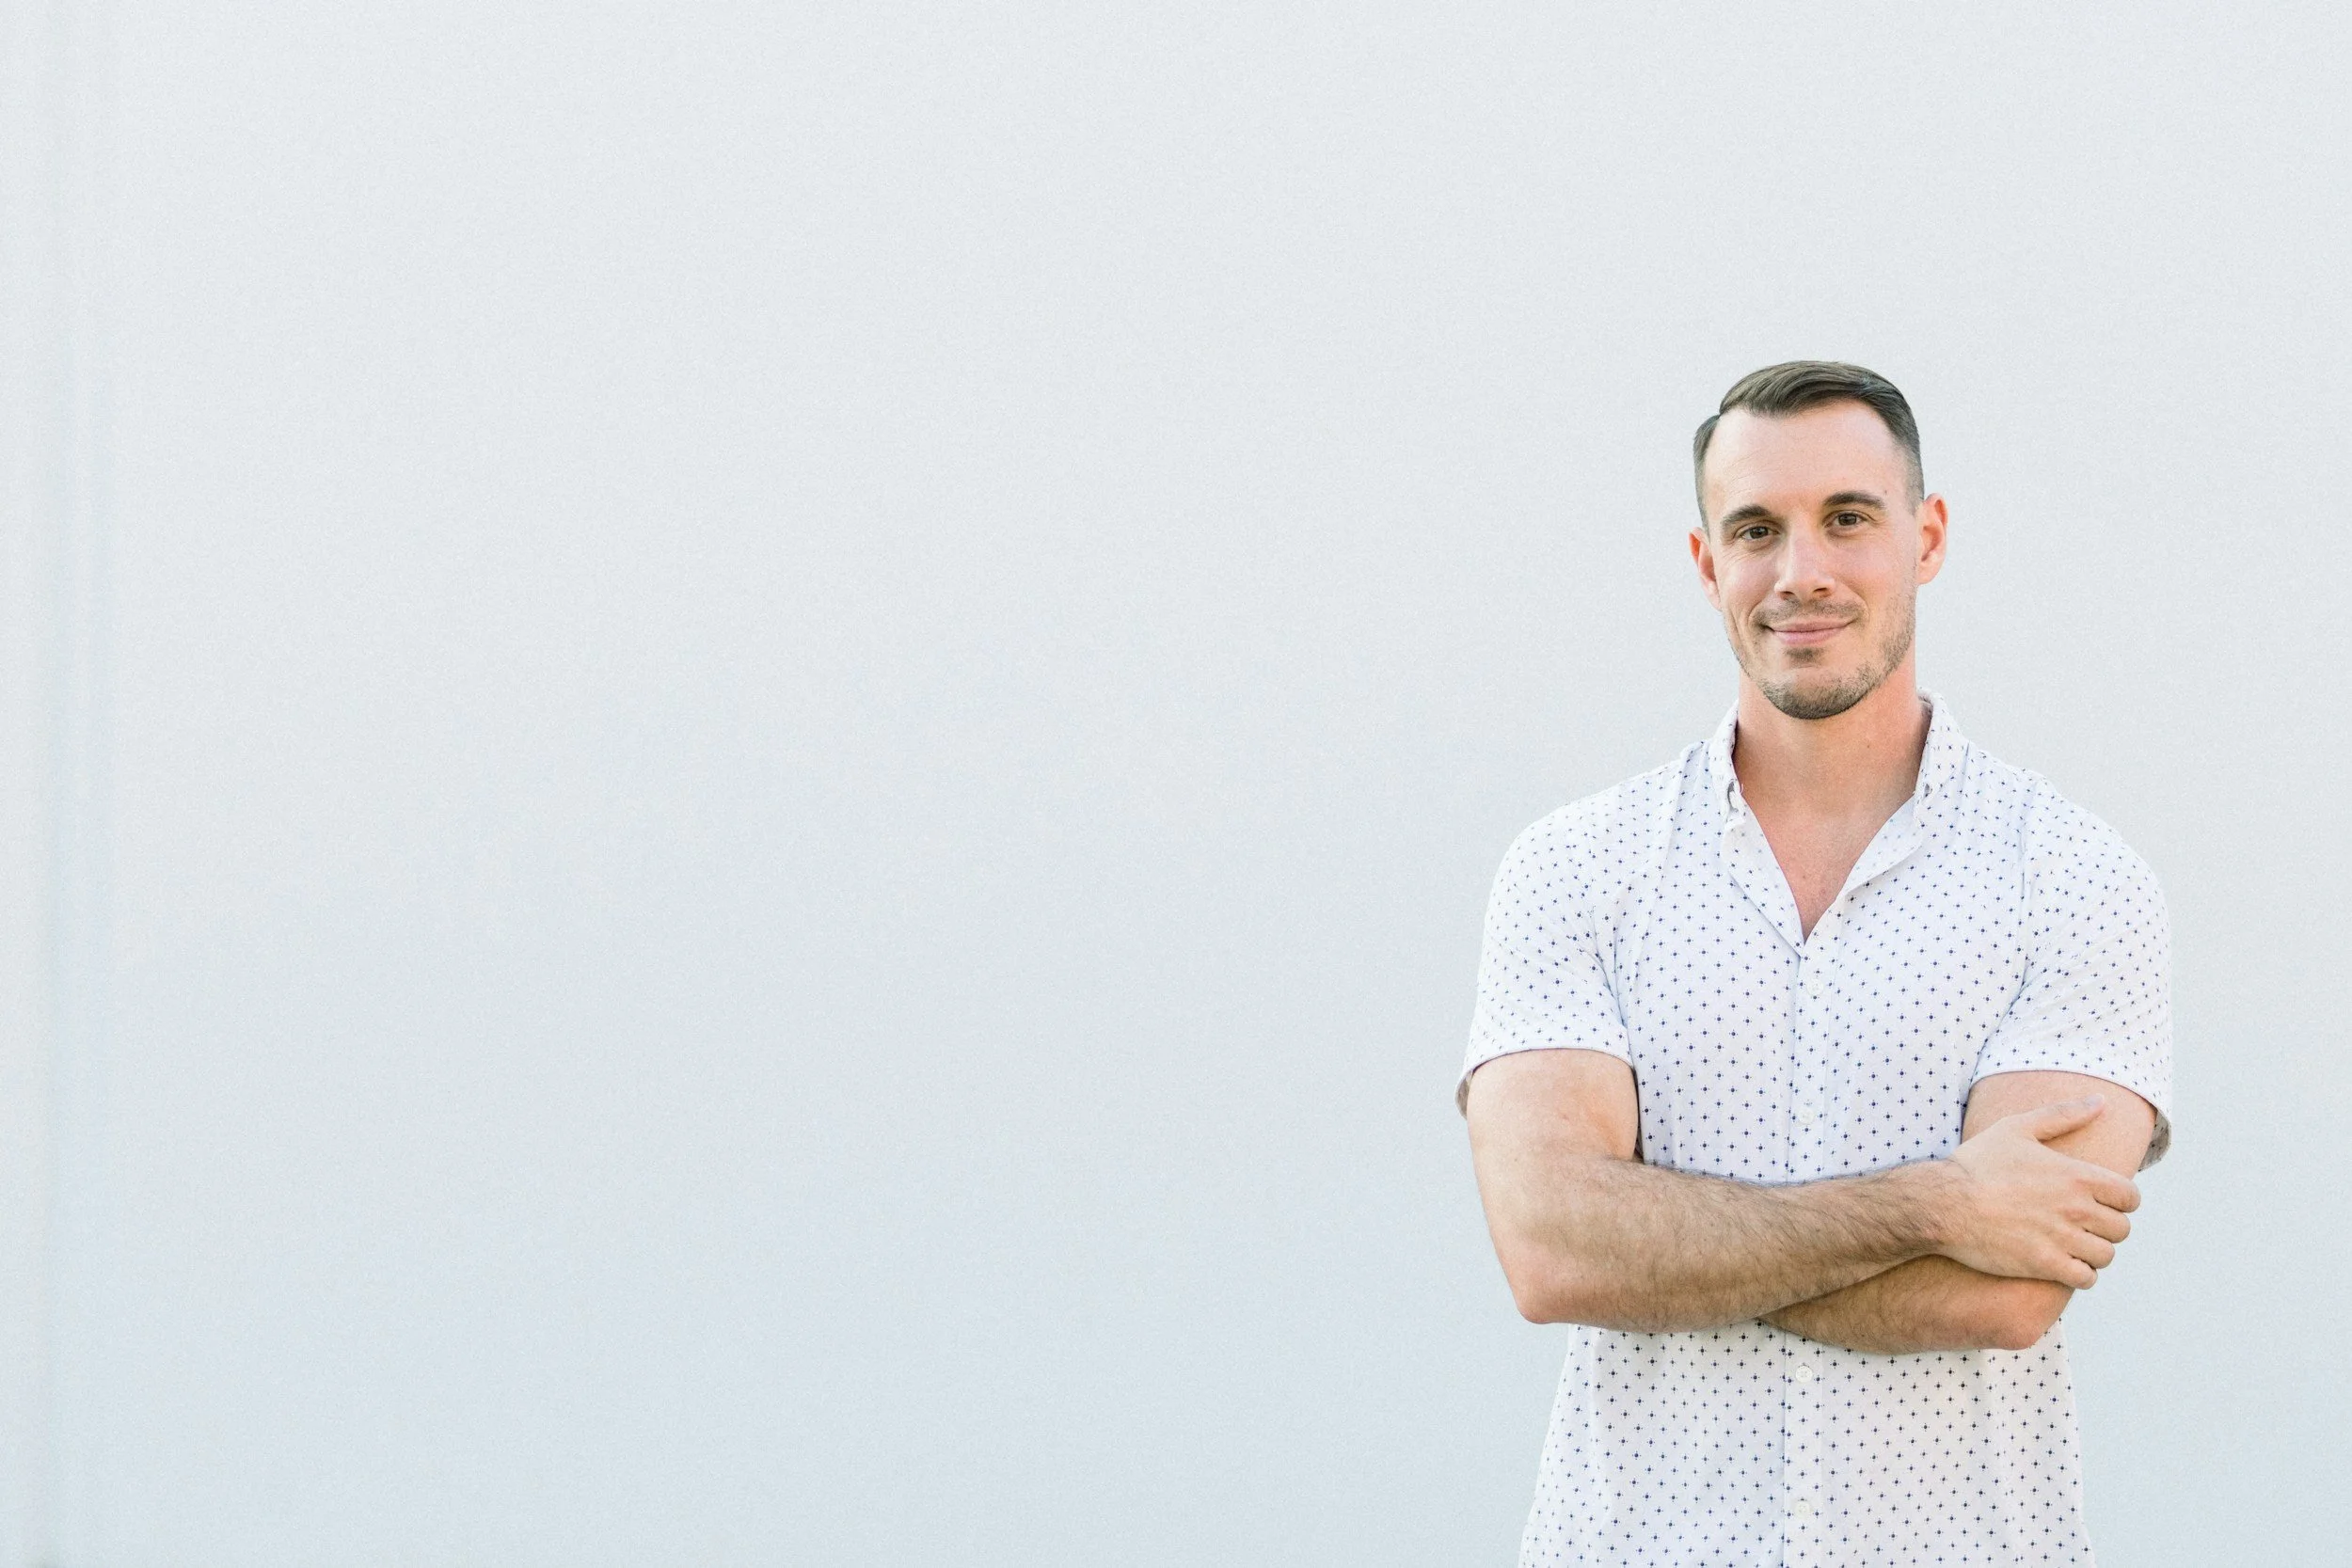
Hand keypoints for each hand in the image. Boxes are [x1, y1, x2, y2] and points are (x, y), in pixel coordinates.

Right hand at [1936, 1097, 2138, 1288]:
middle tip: (2082, 1224)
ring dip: (2092, 1252)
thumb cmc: (1977, 1164)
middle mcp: (2075, 1208)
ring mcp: (2061, 1239)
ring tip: (2072, 1245)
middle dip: (2106, 1227)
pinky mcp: (2045, 1265)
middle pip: (2120, 1229)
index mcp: (2076, 1175)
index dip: (2120, 1201)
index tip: (2101, 1203)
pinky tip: (2062, 1263)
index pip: (2130, 1197)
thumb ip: (2063, 1115)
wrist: (1943, 1204)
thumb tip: (2102, 1101)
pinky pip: (2086, 1279)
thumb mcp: (2017, 1128)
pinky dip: (2080, 1274)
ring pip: (2105, 1255)